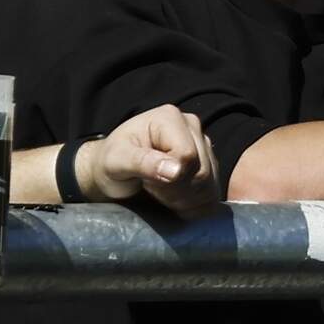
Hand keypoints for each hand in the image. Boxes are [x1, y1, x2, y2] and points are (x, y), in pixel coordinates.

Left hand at [68, 103, 220, 216]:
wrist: (114, 175)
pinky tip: (175, 201)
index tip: (148, 183)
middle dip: (178, 193)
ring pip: (210, 185)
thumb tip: (176, 170)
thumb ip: (142, 162)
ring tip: (162, 195)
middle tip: (153, 192)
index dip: (172, 179)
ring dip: (186, 201)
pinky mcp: (209, 165)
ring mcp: (203, 146)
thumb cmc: (110, 163)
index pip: (188, 156)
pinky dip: (195, 205)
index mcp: (169, 118)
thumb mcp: (116, 162)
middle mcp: (192, 126)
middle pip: (203, 172)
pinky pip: (214, 194)